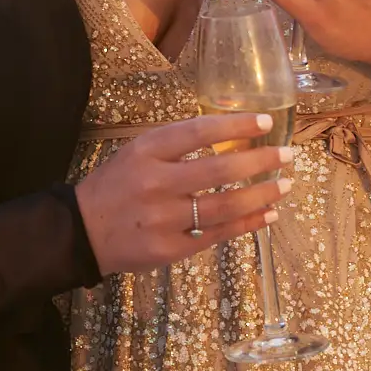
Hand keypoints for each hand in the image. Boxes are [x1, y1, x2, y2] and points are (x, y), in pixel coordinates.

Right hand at [74, 113, 293, 276]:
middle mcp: (155, 183)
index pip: (198, 131)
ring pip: (224, 206)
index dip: (236, 125)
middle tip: (287, 155)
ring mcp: (163, 219)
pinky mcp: (170, 249)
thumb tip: (232, 137)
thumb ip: (176, 144)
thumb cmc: (117, 184)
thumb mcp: (137, 151)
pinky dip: (247, 224)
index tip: (267, 121)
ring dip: (261, 195)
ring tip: (285, 185)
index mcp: (146, 151)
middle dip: (260, 161)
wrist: (83, 230)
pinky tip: (267, 214)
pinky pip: (217, 236)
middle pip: (218, 170)